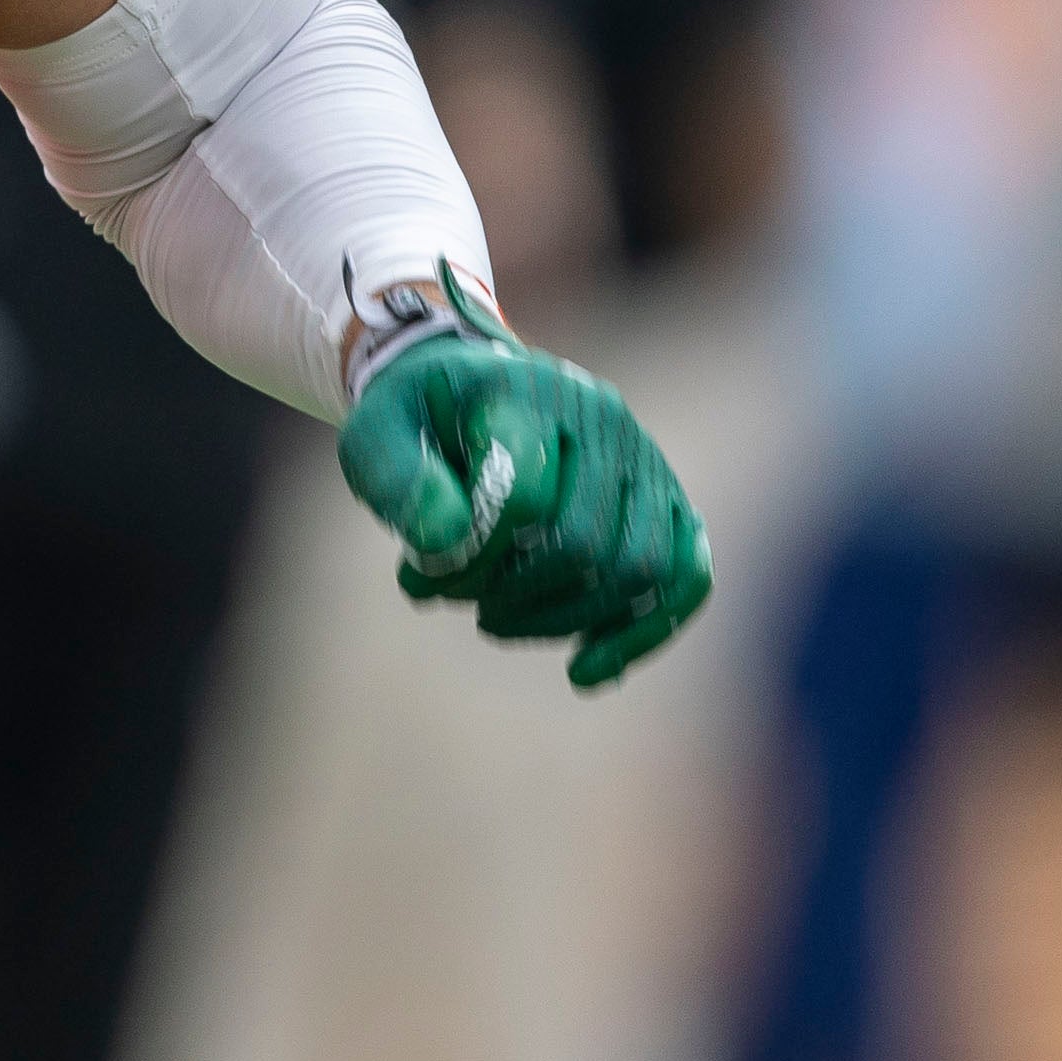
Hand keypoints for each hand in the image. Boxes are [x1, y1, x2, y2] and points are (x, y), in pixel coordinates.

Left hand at [335, 272, 713, 689]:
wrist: (464, 389)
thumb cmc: (416, 420)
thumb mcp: (375, 436)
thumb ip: (397, 482)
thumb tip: (446, 542)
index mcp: (522, 394)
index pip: (521, 497)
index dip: (472, 559)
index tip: (422, 575)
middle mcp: (600, 419)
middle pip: (584, 542)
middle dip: (512, 595)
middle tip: (458, 600)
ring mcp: (644, 458)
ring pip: (642, 566)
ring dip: (565, 619)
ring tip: (496, 621)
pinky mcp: (668, 498)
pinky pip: (686, 573)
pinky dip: (643, 632)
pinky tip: (586, 671)